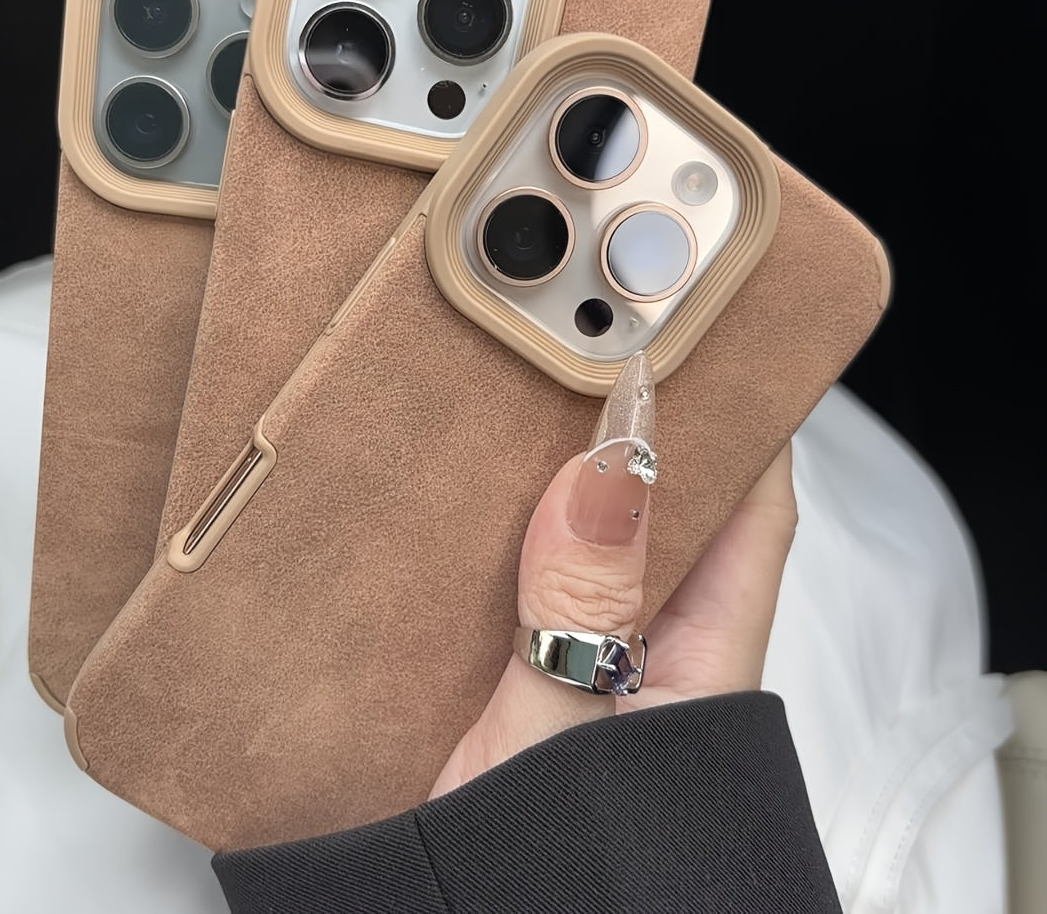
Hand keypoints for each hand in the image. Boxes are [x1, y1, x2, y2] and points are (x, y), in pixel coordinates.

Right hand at [431, 353, 798, 796]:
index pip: (753, 505)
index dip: (746, 409)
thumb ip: (586, 612)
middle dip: (630, 418)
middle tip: (581, 329)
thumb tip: (614, 467)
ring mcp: (565, 648)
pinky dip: (476, 517)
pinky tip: (430, 480)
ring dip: (544, 462)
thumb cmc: (552, 885)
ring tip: (502, 383)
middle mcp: (639, 642)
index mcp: (697, 657)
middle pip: (658, 500)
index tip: (709, 324)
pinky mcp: (496, 662)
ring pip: (573, 525)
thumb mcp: (562, 741)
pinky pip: (498, 566)